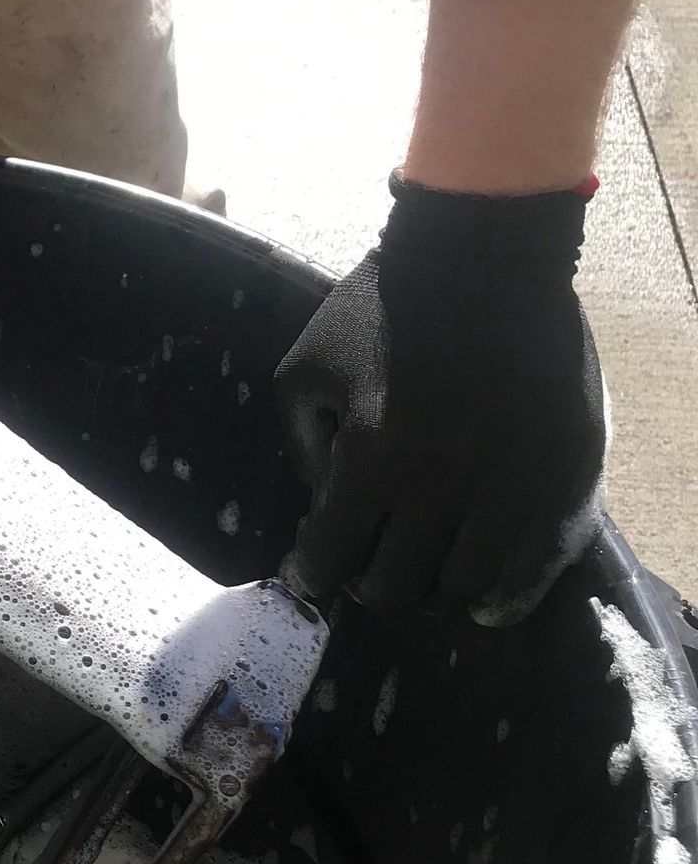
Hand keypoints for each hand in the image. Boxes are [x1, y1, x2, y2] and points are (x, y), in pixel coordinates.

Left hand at [275, 178, 605, 624]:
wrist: (484, 259)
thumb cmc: (383, 307)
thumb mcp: (307, 367)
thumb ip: (302, 443)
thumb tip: (319, 506)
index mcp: (369, 462)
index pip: (330, 560)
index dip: (315, 573)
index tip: (314, 570)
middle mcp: (439, 489)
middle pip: (396, 585)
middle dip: (372, 583)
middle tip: (371, 567)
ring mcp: (507, 489)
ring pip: (463, 584)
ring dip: (435, 588)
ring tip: (427, 575)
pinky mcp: (561, 481)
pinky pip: (537, 567)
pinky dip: (508, 598)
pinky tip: (487, 604)